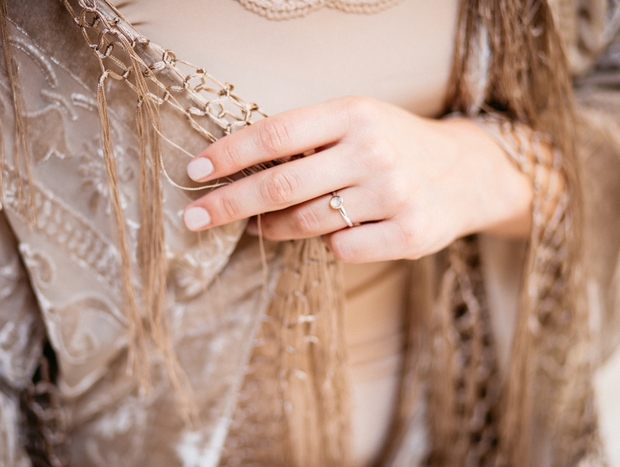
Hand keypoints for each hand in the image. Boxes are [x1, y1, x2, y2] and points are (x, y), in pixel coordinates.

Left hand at [182, 96, 532, 262]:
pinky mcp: (410, 235)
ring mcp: (393, 194)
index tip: (195, 172)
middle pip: (281, 184)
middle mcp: (374, 150)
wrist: (469, 172)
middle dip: (229, 204)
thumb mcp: (357, 123)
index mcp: (354, 113)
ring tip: (264, 225)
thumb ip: (308, 140)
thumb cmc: (395, 145)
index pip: (276, 133)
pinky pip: (340, 249)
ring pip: (306, 223)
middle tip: (195, 217)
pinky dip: (325, 245)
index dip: (230, 154)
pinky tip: (335, 232)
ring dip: (274, 228)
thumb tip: (238, 173)